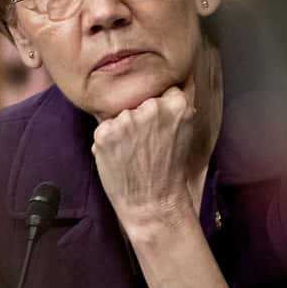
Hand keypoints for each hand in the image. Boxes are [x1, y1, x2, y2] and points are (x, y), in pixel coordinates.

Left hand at [92, 86, 199, 229]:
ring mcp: (127, 119)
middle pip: (138, 99)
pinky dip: (108, 141)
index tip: (159, 126)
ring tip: (134, 152)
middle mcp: (152, 107)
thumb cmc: (168, 169)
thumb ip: (169, 108)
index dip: (158, 107)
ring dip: (122, 128)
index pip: (160, 88)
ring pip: (120, 113)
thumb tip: (149, 85)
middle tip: (146, 143)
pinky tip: (120, 157)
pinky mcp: (105, 133)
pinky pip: (104, 127)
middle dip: (138, 116)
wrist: (154, 203)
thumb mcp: (182, 131)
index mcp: (177, 103)